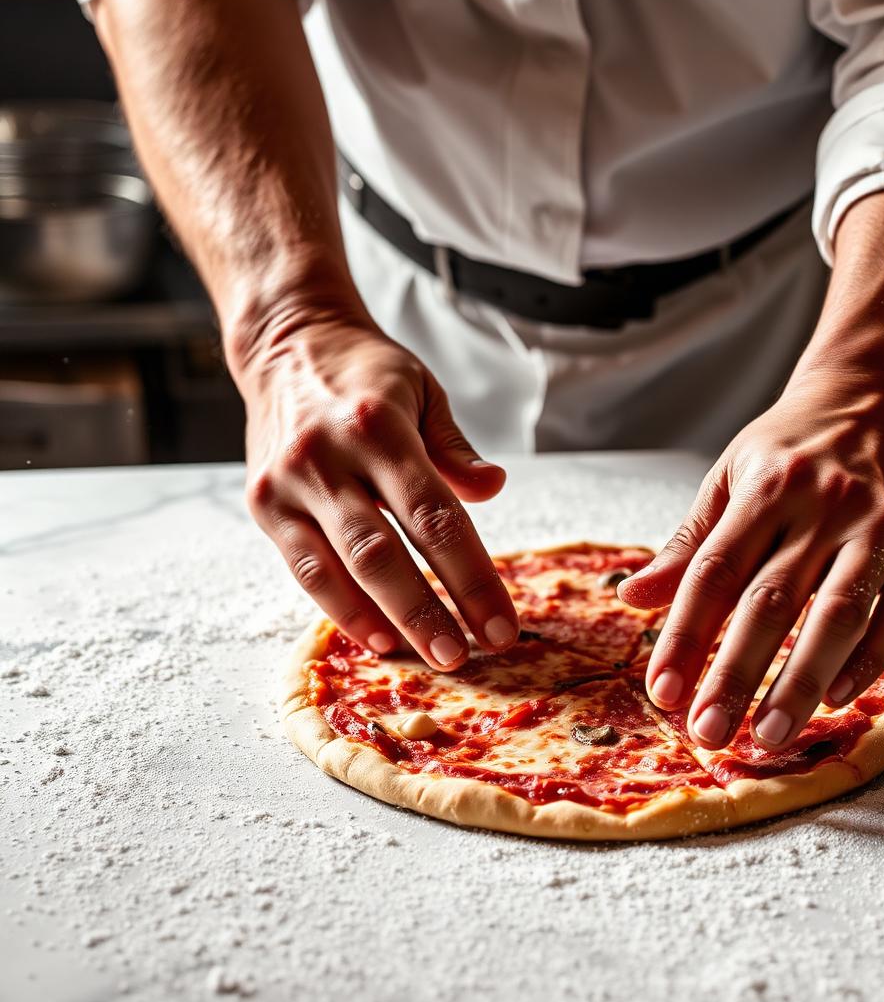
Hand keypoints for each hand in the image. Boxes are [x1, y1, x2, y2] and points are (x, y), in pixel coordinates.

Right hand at [240, 311, 518, 667]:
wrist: (284, 343)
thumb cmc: (367, 374)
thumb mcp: (424, 392)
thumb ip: (455, 449)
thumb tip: (494, 488)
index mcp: (378, 427)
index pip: (435, 516)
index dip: (471, 578)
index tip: (501, 625)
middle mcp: (327, 457)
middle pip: (384, 554)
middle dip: (428, 612)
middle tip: (465, 657)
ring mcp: (289, 484)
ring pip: (340, 569)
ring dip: (386, 620)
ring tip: (427, 657)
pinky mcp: (265, 505)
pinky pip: (305, 570)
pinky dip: (341, 608)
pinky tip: (377, 636)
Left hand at [618, 378, 883, 748]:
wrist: (874, 398)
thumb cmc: (789, 450)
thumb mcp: (729, 478)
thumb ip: (687, 545)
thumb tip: (631, 598)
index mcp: (766, 487)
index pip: (715, 573)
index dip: (685, 637)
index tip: (663, 694)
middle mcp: (825, 505)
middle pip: (771, 601)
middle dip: (736, 674)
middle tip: (709, 734)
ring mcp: (879, 526)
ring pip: (836, 614)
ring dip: (801, 681)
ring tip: (770, 735)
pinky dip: (870, 661)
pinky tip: (836, 698)